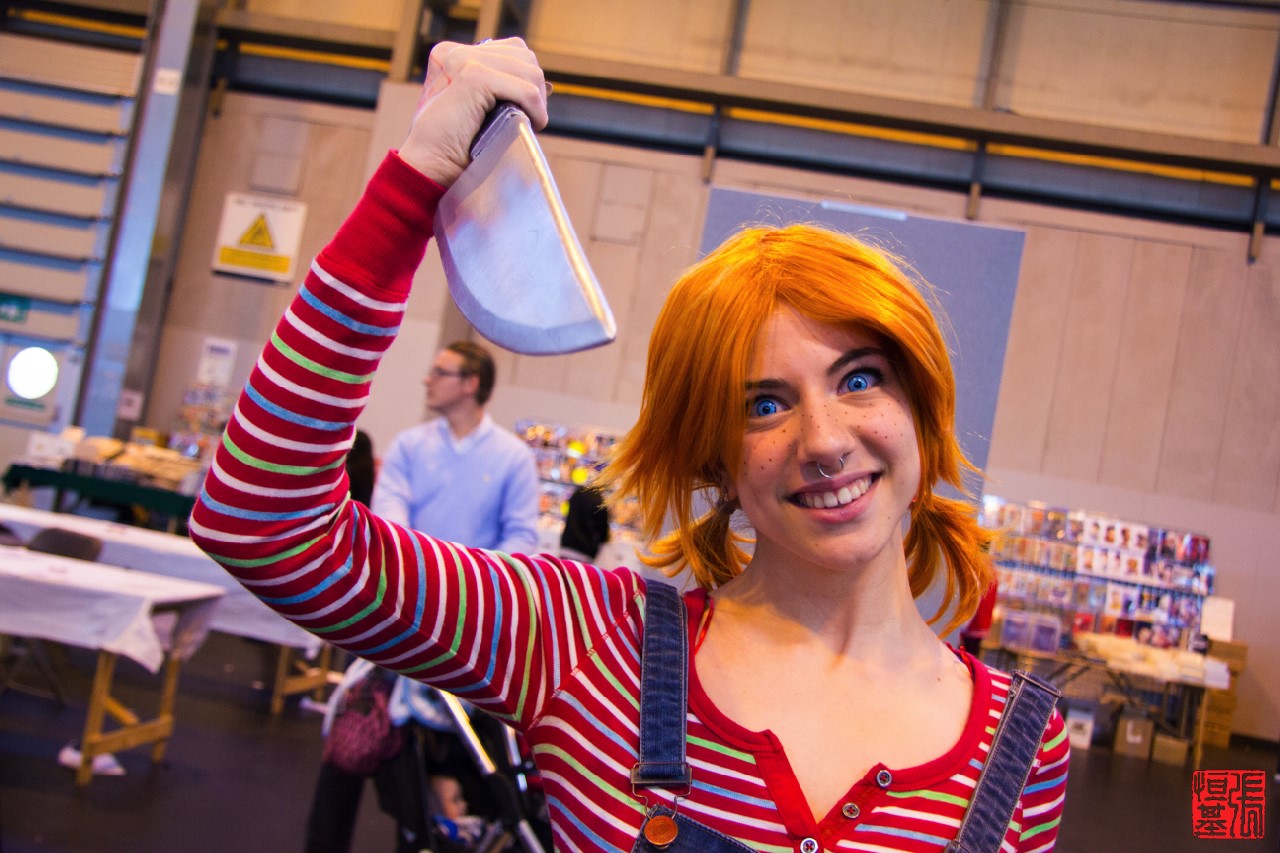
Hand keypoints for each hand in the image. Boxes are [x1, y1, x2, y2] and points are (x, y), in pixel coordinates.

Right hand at [398, 38, 548, 186]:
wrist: (429, 166)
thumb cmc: (455, 147)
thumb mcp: (479, 109)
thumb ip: (500, 88)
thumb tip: (546, 85)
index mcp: (455, 55)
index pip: (513, 49)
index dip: (527, 78)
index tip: (525, 109)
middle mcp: (457, 53)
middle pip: (524, 55)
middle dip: (536, 86)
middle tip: (531, 118)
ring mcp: (463, 61)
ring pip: (528, 70)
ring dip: (538, 101)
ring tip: (530, 123)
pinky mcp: (473, 77)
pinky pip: (525, 89)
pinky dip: (536, 110)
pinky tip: (532, 126)